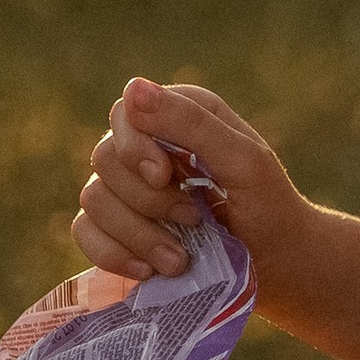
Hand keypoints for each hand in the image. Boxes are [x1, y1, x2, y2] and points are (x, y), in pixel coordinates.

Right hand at [74, 79, 312, 286]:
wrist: (275, 263)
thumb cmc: (267, 205)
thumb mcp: (244, 161)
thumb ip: (193, 123)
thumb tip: (134, 88)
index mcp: (178, 115)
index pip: (126, 113)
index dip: (135, 147)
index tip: (165, 177)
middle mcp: (146, 145)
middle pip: (104, 159)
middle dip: (148, 199)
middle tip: (195, 220)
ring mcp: (126, 188)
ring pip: (93, 199)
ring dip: (137, 235)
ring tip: (179, 259)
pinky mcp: (115, 227)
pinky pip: (85, 232)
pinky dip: (113, 254)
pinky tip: (149, 270)